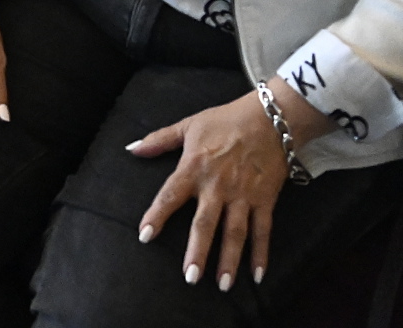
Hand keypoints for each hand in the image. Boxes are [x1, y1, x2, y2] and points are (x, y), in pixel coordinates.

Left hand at [124, 90, 315, 293]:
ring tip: (222, 285)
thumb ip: (159, 140)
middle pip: (205, 223)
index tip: (145, 235)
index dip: (156, 215)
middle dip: (198, 252)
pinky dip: (262, 253)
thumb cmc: (225, 120)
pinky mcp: (265, 199)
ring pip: (235, 233)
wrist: (270, 118)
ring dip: (229, 260)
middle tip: (190, 278)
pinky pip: (263, 230)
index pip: (170, 195)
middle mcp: (218, 185)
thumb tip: (132, 148)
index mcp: (194, 167)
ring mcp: (243, 195)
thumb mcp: (189, 125)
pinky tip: (258, 275)